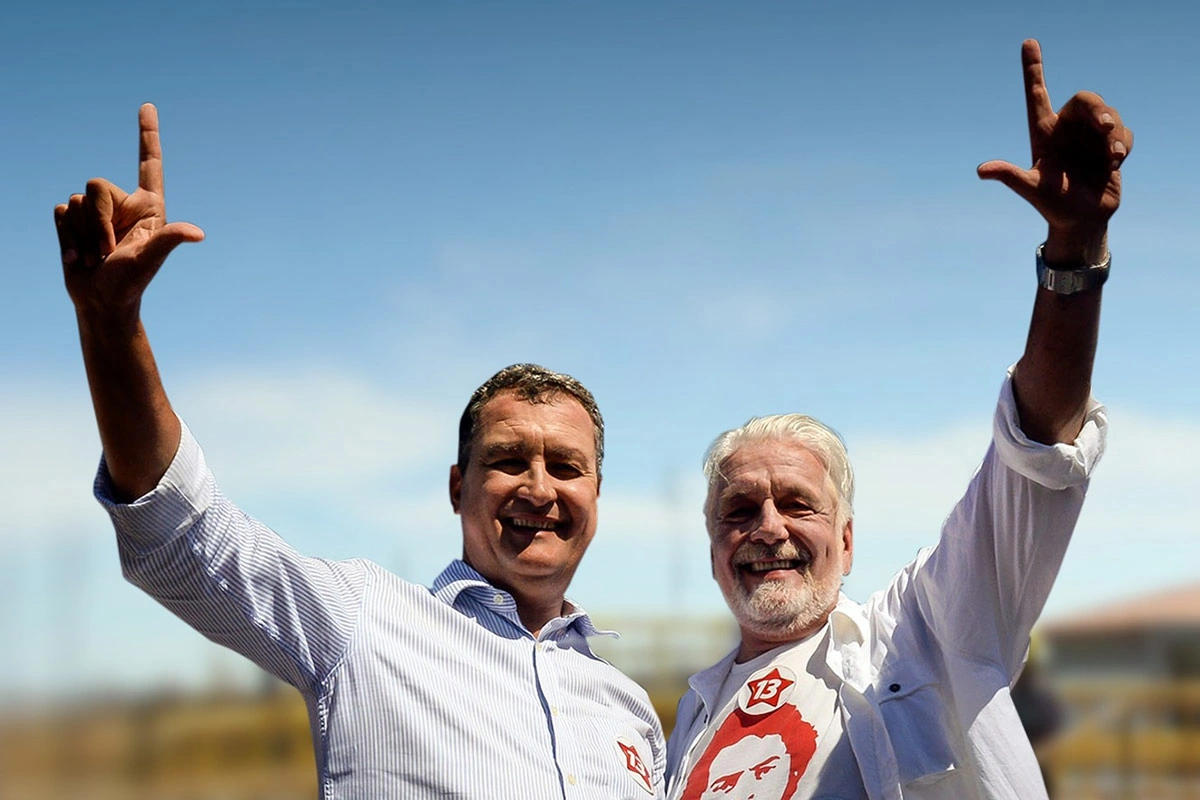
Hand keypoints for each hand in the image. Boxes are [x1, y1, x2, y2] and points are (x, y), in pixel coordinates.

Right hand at [55, 103, 203, 320]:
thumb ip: (169, 240)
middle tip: (108, 250)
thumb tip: (197, 234)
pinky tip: (78, 257)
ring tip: (96, 256)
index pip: (148, 163)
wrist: (101, 301)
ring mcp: (98, 212)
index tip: (147, 106)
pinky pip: (61, 212)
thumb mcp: (150, 260)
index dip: (147, 134)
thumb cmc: (131, 282)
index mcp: (148, 205)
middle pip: (95, 184)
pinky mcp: (74, 221)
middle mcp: (123, 204)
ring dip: (83, 234)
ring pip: (76, 200)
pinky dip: (67, 236)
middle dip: (97, 220)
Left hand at [978, 40, 1132, 263]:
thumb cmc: (1051, 205)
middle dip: (1099, 110)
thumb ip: (1010, 176)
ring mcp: (1089, 137)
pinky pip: (1124, 132)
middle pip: (1086, 100)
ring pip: (1109, 116)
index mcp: (1043, 133)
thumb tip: (982, 170)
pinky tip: (1114, 164)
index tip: (1029, 42)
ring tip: (1111, 157)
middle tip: (1104, 127)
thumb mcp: (1031, 189)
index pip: (1036, 94)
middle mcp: (1066, 130)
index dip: (1033, 69)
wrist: (1082, 221)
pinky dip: (1123, 145)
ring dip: (1114, 134)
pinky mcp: (1110, 146)